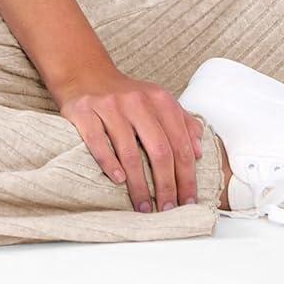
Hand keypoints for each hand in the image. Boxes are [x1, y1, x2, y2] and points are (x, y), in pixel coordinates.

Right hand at [55, 64, 206, 213]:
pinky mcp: (85, 112)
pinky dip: (109, 164)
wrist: (86, 74)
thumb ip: (182, 122)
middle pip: (159, 150)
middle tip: (169, 209)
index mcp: (160, 99)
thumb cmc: (127, 96)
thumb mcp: (158, 100)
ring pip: (130, 152)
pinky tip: (118, 181)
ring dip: (139, 185)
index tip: (189, 200)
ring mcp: (110, 107)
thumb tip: (198, 151)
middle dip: (167, 185)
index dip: (187, 175)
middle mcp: (137, 101)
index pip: (180, 143)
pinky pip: (98, 142)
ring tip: (145, 207)